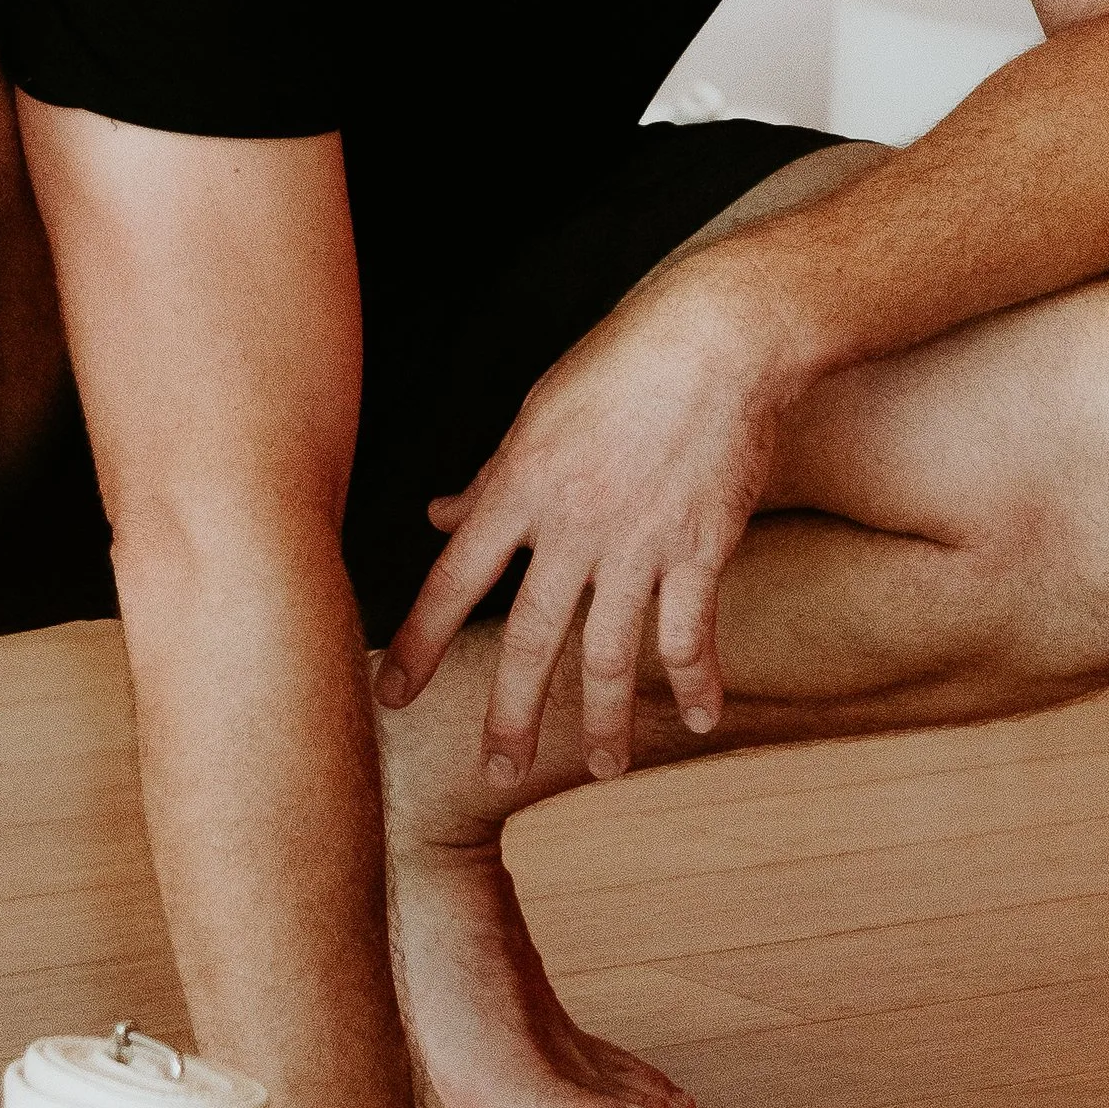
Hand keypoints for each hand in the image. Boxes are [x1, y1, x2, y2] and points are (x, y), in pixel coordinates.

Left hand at [373, 260, 796, 782]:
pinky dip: (699, 679)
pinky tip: (704, 717)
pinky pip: (693, 631)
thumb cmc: (624, 361)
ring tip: (607, 768)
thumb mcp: (540, 410)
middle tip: (498, 772)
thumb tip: (438, 515)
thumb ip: (491, 476)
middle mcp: (574, 522)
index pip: (455, 577)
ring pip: (613, 653)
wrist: (719, 335)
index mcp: (523, 482)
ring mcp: (640, 540)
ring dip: (609, 720)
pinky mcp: (700, 546)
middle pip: (533, 638)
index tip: (389, 695)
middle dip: (512, 715)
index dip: (419, 641)